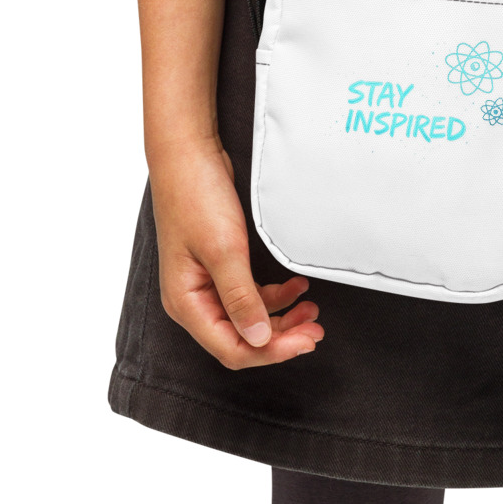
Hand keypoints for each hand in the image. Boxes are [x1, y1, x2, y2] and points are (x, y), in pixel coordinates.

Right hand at [150, 137, 323, 368]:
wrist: (189, 152)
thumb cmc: (196, 197)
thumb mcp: (223, 250)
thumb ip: (241, 298)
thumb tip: (259, 340)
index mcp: (187, 303)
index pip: (231, 347)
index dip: (271, 351)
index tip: (305, 342)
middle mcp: (194, 299)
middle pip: (241, 336)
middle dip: (280, 336)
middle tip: (316, 329)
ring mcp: (206, 282)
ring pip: (248, 315)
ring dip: (280, 315)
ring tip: (311, 307)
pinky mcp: (219, 264)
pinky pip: (248, 292)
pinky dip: (273, 293)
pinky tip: (296, 286)